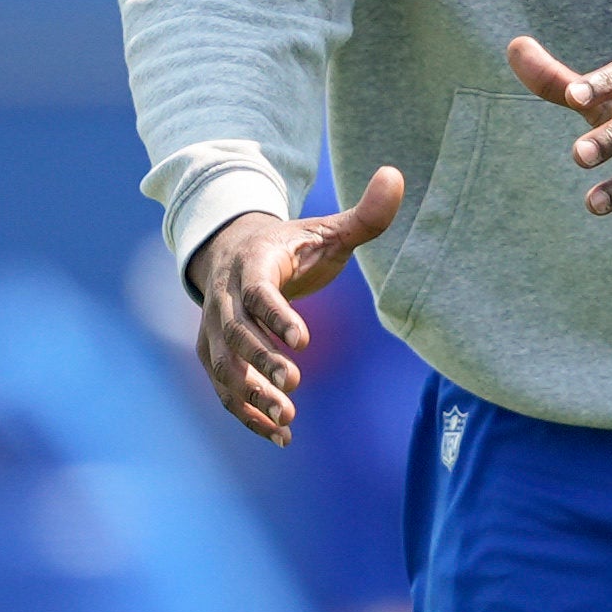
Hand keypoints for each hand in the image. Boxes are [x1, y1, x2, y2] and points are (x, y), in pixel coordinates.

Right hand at [189, 166, 405, 442]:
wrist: (235, 252)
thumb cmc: (292, 246)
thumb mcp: (327, 230)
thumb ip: (364, 214)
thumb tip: (397, 175)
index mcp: (252, 265)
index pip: (258, 293)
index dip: (277, 317)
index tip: (304, 343)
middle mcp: (224, 298)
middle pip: (233, 334)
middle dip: (260, 362)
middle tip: (294, 386)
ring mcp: (213, 330)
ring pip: (223, 368)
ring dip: (251, 395)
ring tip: (287, 421)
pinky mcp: (214, 355)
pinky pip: (224, 390)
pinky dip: (246, 414)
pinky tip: (280, 437)